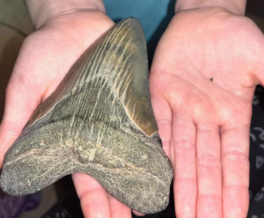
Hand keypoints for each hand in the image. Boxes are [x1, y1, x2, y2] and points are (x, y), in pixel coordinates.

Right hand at [0, 11, 140, 217]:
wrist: (72, 23)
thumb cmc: (45, 53)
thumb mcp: (25, 87)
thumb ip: (16, 122)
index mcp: (70, 135)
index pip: (82, 176)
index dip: (92, 201)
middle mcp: (96, 131)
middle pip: (110, 172)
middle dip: (119, 199)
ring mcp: (116, 116)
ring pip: (130, 154)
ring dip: (139, 177)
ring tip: (151, 201)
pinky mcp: (132, 99)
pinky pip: (145, 125)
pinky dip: (153, 144)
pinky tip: (162, 162)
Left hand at [150, 7, 263, 217]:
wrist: (205, 17)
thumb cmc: (236, 37)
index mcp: (231, 115)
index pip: (233, 162)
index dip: (233, 190)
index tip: (233, 217)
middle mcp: (205, 118)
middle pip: (207, 165)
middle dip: (206, 197)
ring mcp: (181, 107)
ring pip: (182, 152)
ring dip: (184, 182)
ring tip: (186, 213)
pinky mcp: (159, 92)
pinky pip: (158, 123)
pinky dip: (158, 145)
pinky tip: (160, 171)